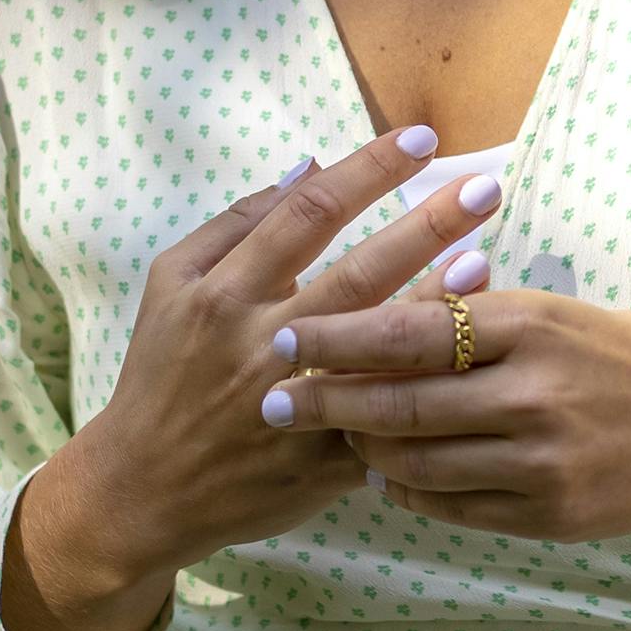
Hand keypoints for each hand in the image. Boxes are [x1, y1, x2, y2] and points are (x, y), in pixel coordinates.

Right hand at [0, 131, 505, 630]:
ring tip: (486, 260)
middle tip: (485, 185)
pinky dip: (424, 386)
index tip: (422, 139)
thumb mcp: (170, 284)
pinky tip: (467, 359)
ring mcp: (295, 406)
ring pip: (376, 347)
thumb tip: (307, 166)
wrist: (144, 491)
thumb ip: (236, 222)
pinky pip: (384, 419)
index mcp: (225, 293)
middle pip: (357, 272)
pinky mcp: (320, 461)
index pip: (307, 212)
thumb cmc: (161, 373)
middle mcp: (261, 344)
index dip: (368, 170)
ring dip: (434, 302)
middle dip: (425, 225)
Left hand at [264, 285, 630, 549]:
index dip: (339, 338)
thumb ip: (474, 316)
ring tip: (334, 435)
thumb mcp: (552, 313)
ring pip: (419, 463)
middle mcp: (536, 394)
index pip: (412, 330)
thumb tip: (382, 312)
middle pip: (403, 403)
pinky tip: (391, 475)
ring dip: (364, 450)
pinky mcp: (549, 515)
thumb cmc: (620, 352)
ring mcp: (543, 461)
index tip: (284, 338)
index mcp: (532, 326)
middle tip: (270, 401)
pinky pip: (453, 507)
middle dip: (325, 402)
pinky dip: (411, 491)